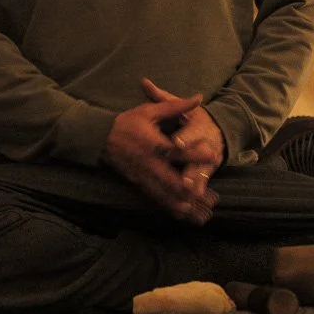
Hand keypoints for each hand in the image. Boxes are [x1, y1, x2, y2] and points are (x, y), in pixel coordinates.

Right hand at [103, 91, 216, 224]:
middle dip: (192, 190)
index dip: (195, 154)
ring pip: (166, 195)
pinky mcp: (140, 184)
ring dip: (185, 206)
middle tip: (211, 198)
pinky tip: (184, 215)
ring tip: (202, 215)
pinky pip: (157, 199)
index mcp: (154, 144)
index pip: (177, 150)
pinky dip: (171, 208)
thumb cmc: (127, 123)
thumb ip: (175, 106)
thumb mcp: (149, 111)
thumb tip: (198, 98)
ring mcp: (144, 177)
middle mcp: (150, 164)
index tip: (213, 155)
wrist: (100, 138)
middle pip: (173, 180)